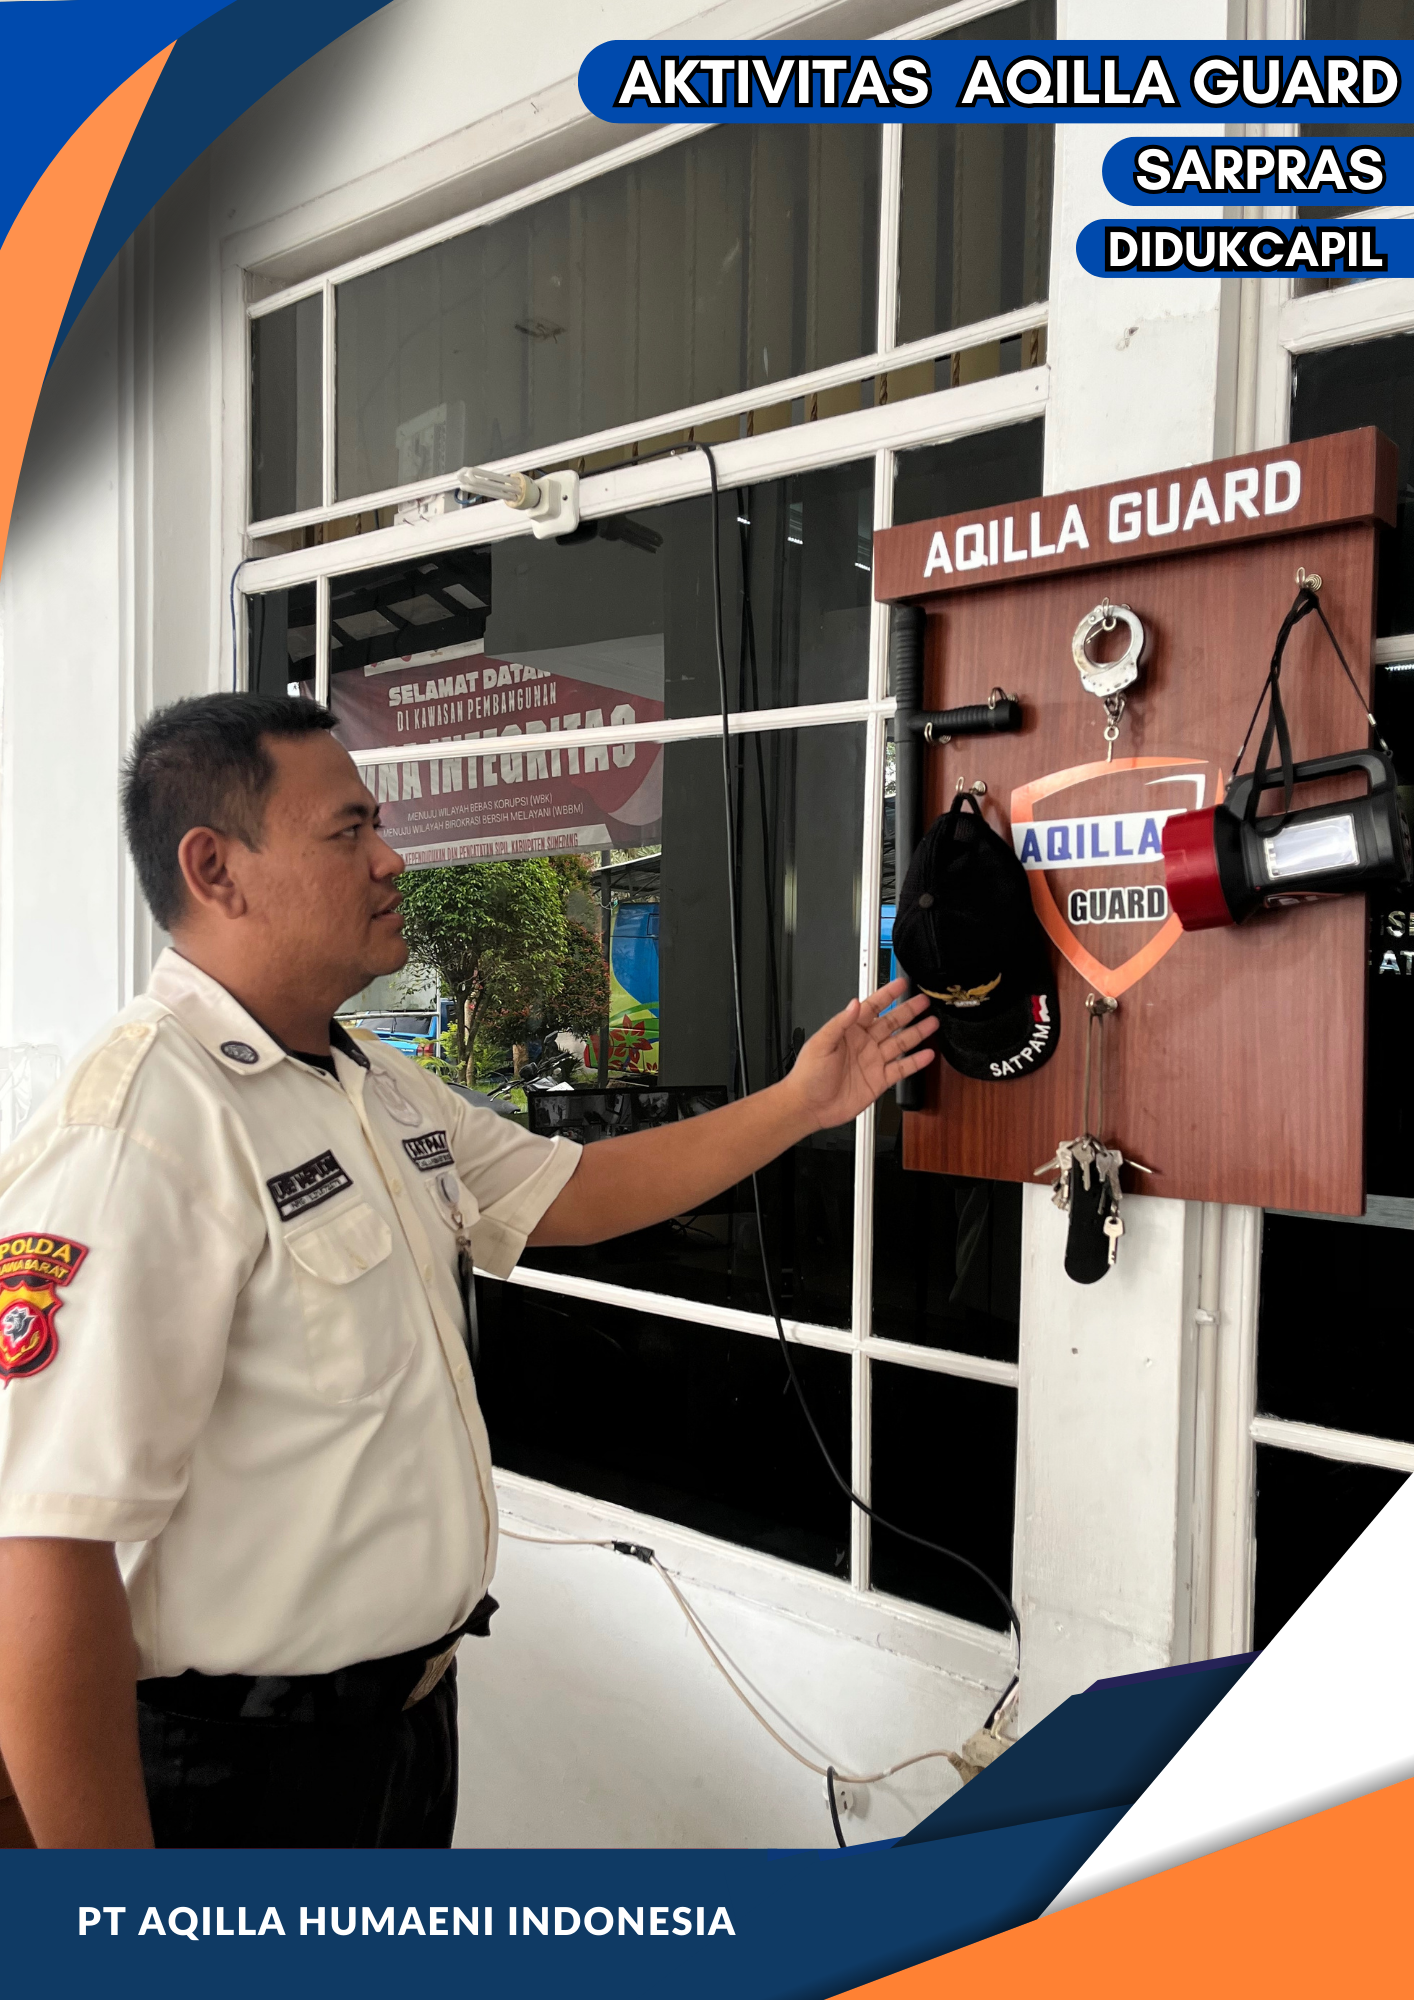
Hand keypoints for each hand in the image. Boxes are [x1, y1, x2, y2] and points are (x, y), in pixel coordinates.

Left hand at [782, 978, 936, 1131]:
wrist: (809, 1106)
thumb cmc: (808, 1075)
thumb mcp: (821, 1043)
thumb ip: (840, 1023)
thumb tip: (853, 1004)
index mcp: (849, 1031)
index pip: (872, 1007)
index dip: (887, 995)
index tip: (901, 983)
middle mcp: (864, 1044)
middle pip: (891, 1022)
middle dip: (908, 1011)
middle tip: (924, 1001)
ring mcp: (873, 1062)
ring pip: (900, 1043)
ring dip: (916, 1033)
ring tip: (932, 1023)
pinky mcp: (879, 1081)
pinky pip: (901, 1069)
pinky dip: (915, 1062)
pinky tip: (927, 1054)